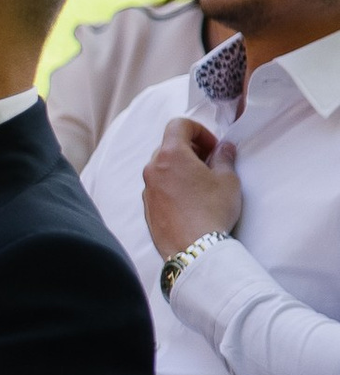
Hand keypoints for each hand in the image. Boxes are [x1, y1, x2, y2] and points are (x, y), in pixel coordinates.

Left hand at [144, 116, 237, 261]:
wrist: (194, 249)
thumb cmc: (212, 212)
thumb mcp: (228, 180)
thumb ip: (225, 158)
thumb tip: (224, 149)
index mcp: (170, 155)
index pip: (179, 125)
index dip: (199, 131)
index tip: (213, 147)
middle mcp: (153, 169)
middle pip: (169, 146)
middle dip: (191, 149)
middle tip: (210, 163)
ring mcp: (147, 189)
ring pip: (162, 168)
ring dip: (181, 168)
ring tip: (202, 184)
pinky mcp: (148, 208)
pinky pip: (159, 188)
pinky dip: (173, 186)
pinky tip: (191, 201)